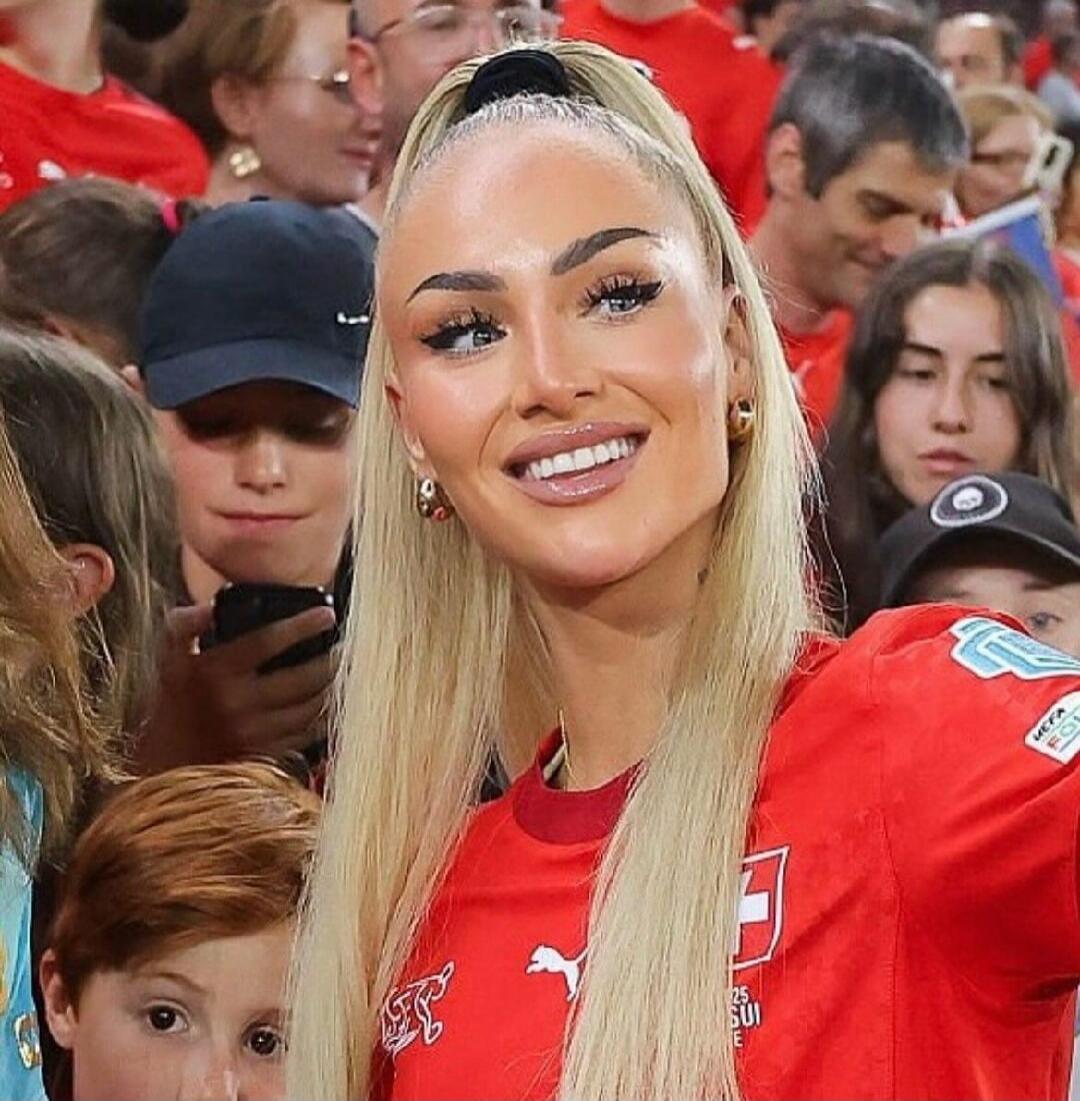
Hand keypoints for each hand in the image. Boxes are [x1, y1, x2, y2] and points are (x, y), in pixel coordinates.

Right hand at [137, 603, 337, 770]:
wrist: (162, 765)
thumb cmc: (171, 705)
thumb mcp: (168, 659)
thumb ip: (184, 625)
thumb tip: (211, 606)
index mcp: (215, 670)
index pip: (268, 640)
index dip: (303, 625)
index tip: (328, 614)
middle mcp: (237, 703)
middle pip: (302, 678)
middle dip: (332, 660)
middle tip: (349, 646)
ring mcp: (253, 734)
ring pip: (310, 708)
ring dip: (333, 688)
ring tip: (346, 672)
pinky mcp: (264, 756)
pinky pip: (307, 735)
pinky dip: (325, 717)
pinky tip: (332, 702)